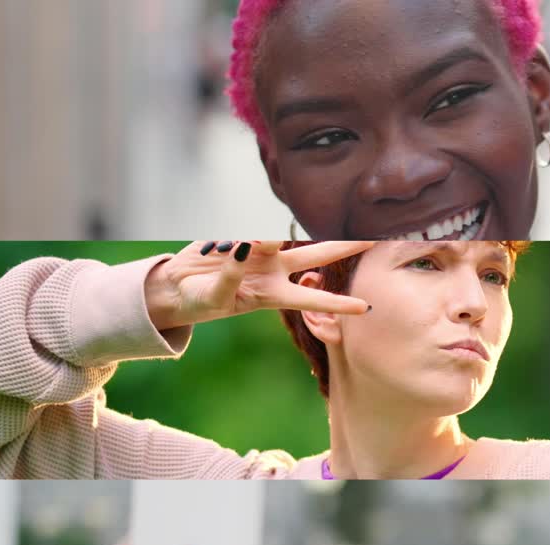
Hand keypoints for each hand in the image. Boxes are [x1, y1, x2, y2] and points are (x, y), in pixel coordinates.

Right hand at [144, 241, 375, 330]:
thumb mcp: (214, 297)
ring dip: (280, 235)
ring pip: (282, 235)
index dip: (338, 304)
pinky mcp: (243, 237)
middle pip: (317, 255)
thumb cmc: (199, 302)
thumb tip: (246, 249)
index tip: (366, 308)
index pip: (313, 298)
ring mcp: (260, 252)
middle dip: (344, 246)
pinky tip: (218, 249)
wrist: (175, 287)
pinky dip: (237, 238)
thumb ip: (231, 276)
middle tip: (374, 237)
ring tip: (250, 246)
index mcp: (273, 295)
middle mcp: (274, 271)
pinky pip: (247, 231)